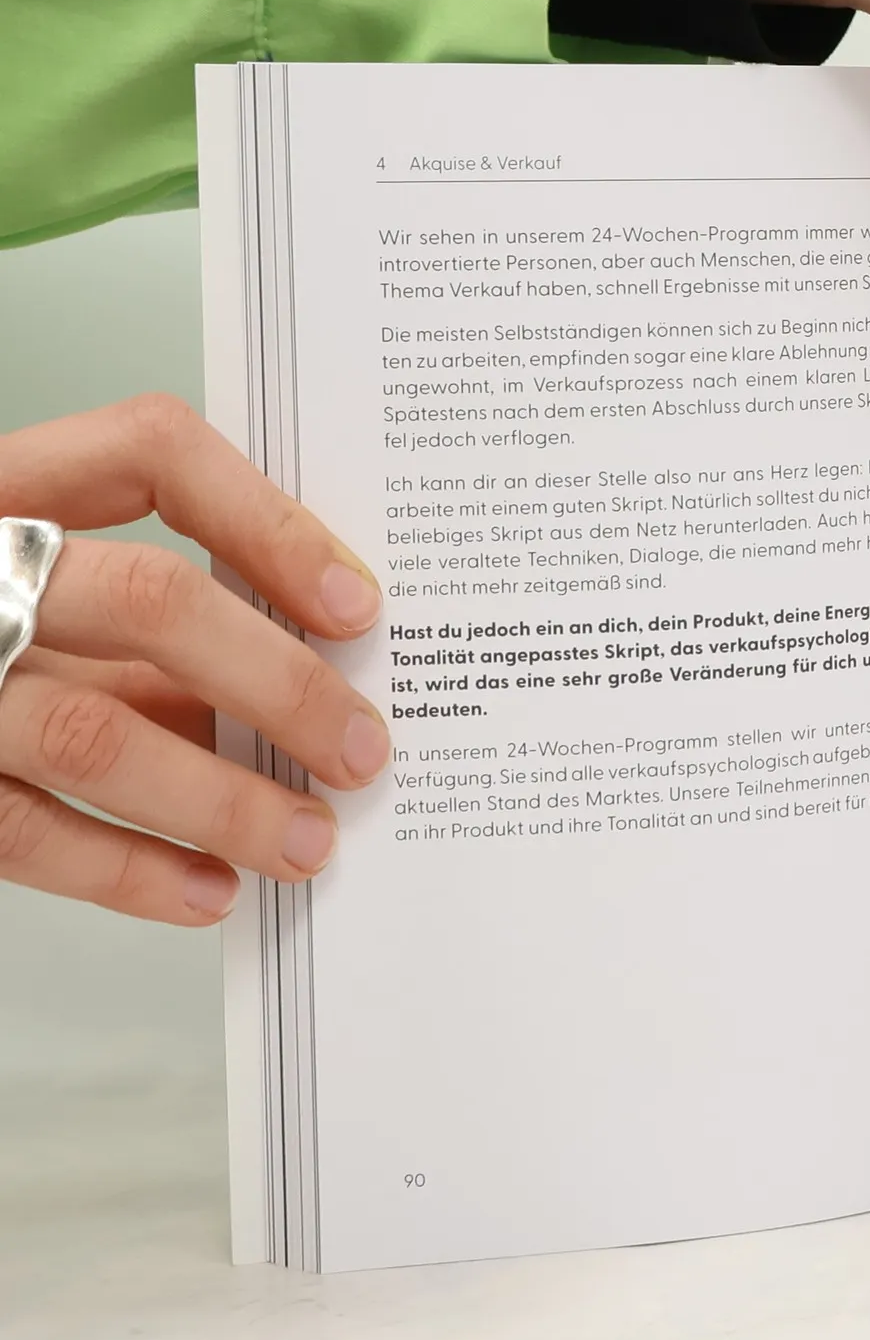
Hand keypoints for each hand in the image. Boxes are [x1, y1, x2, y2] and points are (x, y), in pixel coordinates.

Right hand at [0, 397, 389, 926]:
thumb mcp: (51, 594)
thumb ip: (148, 622)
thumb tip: (314, 689)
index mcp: (4, 492)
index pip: (150, 451)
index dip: (267, 522)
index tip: (358, 606)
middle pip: (149, 599)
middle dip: (280, 684)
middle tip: (363, 749)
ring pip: (93, 732)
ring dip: (222, 800)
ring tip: (308, 841)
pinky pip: (23, 833)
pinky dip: (131, 870)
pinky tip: (209, 888)